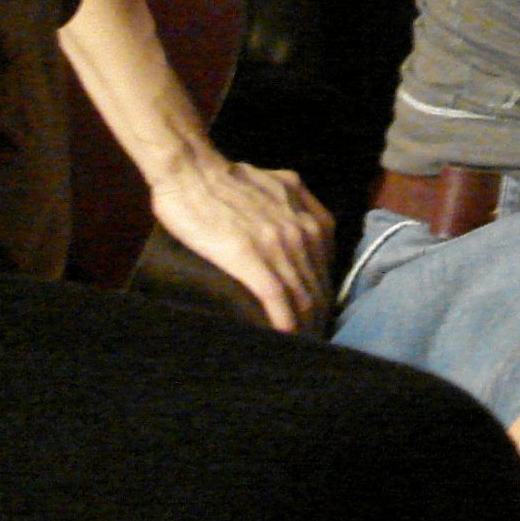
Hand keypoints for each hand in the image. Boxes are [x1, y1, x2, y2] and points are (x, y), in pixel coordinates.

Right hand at [150, 155, 335, 334]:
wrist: (192, 172)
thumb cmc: (227, 180)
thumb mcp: (279, 186)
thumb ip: (299, 207)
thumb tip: (304, 229)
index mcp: (310, 217)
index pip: (326, 269)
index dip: (323, 297)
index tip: (316, 318)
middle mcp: (303, 231)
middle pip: (318, 287)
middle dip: (317, 319)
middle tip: (310, 342)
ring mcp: (279, 244)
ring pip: (303, 296)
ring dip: (305, 327)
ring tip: (300, 348)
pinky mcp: (251, 258)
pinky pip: (277, 298)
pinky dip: (284, 323)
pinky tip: (284, 340)